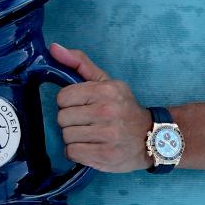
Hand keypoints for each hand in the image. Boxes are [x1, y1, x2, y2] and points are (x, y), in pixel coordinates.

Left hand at [51, 43, 151, 172]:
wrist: (151, 137)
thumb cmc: (123, 107)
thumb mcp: (106, 81)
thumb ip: (79, 63)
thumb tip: (53, 48)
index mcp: (105, 90)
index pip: (63, 97)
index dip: (68, 102)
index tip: (80, 105)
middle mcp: (106, 111)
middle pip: (62, 118)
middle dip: (71, 121)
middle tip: (86, 122)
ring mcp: (107, 135)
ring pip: (66, 137)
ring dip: (73, 138)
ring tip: (89, 135)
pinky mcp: (105, 156)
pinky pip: (72, 153)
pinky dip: (77, 152)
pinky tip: (90, 147)